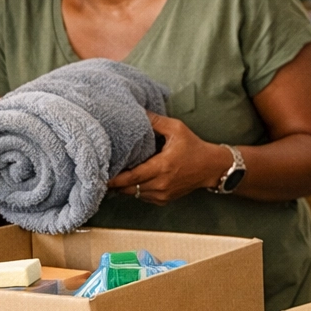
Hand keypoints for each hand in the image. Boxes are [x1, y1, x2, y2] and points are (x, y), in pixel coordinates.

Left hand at [107, 112, 228, 205]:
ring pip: (135, 194)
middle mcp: (162, 183)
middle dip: (115, 184)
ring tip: (112, 178)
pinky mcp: (164, 200)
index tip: (102, 174)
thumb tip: (137, 110)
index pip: (133, 177)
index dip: (115, 178)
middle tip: (100, 175)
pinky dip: (135, 190)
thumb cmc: (193, 147)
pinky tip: (130, 182)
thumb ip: (155, 121)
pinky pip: (144, 197)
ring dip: (124, 188)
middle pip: (130, 189)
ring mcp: (163, 194)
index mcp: (163, 166)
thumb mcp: (176, 129)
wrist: (211, 167)